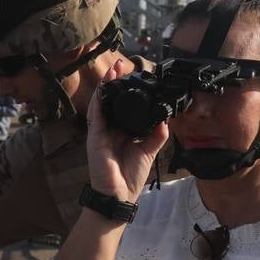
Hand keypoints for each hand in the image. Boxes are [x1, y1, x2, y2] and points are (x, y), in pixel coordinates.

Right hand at [85, 63, 167, 202]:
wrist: (119, 195)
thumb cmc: (130, 176)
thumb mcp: (149, 150)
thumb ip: (157, 134)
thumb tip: (165, 118)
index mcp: (121, 131)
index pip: (123, 106)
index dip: (126, 90)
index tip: (133, 75)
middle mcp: (109, 129)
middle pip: (110, 100)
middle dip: (114, 82)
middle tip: (121, 64)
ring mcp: (100, 132)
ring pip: (101, 103)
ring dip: (105, 86)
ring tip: (112, 70)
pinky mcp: (94, 137)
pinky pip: (95, 115)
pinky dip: (98, 100)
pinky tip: (103, 88)